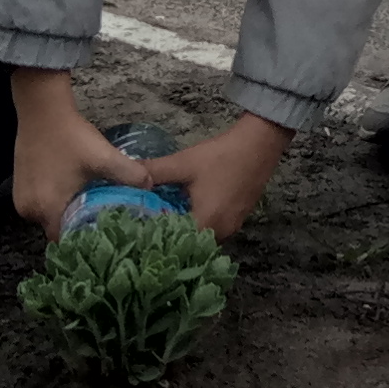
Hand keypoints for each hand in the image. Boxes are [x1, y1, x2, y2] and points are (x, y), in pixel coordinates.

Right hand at [5, 73, 137, 231]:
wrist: (42, 110)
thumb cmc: (71, 136)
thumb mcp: (103, 157)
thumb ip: (129, 174)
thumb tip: (150, 187)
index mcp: (47, 208)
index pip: (66, 240)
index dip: (84, 239)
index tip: (102, 236)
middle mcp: (29, 211)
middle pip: (57, 230)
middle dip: (76, 226)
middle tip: (99, 219)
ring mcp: (21, 200)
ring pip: (48, 217)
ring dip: (65, 212)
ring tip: (86, 204)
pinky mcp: (19, 189)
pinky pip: (40, 205)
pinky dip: (54, 201)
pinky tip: (70, 190)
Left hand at [116, 112, 294, 241]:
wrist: (260, 143)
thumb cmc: (221, 156)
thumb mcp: (184, 163)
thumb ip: (154, 172)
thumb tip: (128, 177)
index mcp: (206, 223)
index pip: (175, 244)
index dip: (156, 239)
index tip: (139, 233)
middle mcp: (221, 232)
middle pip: (189, 244)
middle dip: (170, 237)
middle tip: (148, 227)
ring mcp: (233, 226)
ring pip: (202, 237)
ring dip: (186, 230)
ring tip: (165, 219)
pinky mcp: (239, 218)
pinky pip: (214, 229)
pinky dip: (200, 224)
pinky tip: (188, 210)